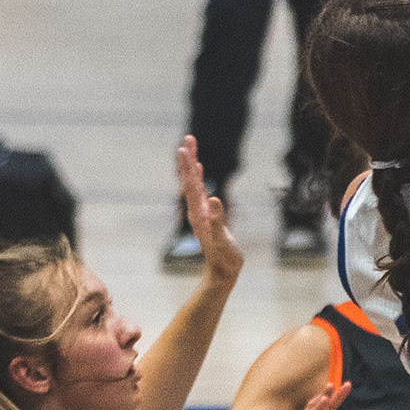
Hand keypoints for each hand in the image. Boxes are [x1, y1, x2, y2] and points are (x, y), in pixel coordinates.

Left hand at [174, 137, 238, 278]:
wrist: (223, 271)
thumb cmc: (225, 257)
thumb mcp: (223, 239)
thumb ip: (218, 220)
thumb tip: (214, 199)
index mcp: (198, 213)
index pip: (191, 185)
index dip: (187, 166)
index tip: (184, 148)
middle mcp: (195, 210)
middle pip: (188, 180)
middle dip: (187, 159)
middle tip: (187, 138)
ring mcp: (200, 211)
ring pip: (192, 183)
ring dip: (190, 164)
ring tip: (190, 146)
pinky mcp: (206, 214)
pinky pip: (199, 190)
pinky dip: (198, 176)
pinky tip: (199, 168)